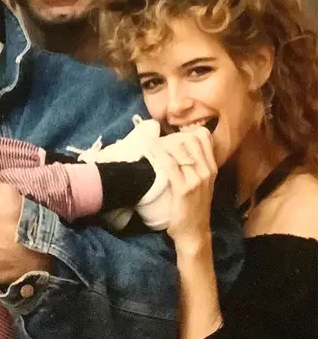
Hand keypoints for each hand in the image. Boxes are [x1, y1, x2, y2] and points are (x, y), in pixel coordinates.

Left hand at [148, 127, 216, 249]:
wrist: (194, 232)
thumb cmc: (194, 206)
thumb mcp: (201, 182)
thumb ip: (195, 164)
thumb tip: (180, 146)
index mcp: (212, 167)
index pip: (204, 136)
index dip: (187, 130)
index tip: (173, 133)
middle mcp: (206, 170)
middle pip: (191, 139)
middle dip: (172, 135)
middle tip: (157, 138)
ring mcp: (196, 180)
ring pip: (180, 149)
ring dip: (163, 143)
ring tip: (150, 142)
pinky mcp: (183, 189)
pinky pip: (170, 165)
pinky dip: (158, 155)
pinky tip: (150, 151)